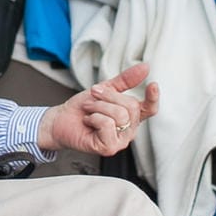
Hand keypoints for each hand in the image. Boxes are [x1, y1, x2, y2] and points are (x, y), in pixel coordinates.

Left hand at [38, 63, 161, 156]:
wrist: (62, 119)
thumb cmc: (83, 107)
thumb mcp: (105, 89)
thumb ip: (125, 81)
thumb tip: (145, 67)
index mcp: (131, 116)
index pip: (149, 109)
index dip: (153, 98)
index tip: (153, 84)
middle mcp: (129, 130)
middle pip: (131, 106)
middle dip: (108, 97)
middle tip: (93, 97)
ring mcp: (120, 140)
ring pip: (119, 115)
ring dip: (98, 107)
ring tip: (89, 110)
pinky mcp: (109, 148)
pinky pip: (107, 124)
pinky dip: (94, 118)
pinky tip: (88, 122)